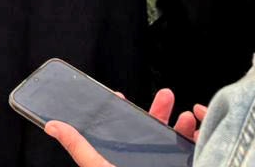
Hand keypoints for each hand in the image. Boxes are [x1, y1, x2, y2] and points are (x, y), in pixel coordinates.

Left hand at [44, 90, 205, 166]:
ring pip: (173, 143)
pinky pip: (191, 155)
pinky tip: (200, 133)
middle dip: (158, 112)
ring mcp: (162, 166)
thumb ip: (80, 149)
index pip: (121, 135)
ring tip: (188, 117)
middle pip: (150, 134)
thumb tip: (53, 126)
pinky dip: (198, 142)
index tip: (120, 96)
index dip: (120, 114)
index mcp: (121, 163)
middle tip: (166, 95)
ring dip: (182, 127)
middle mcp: (143, 165)